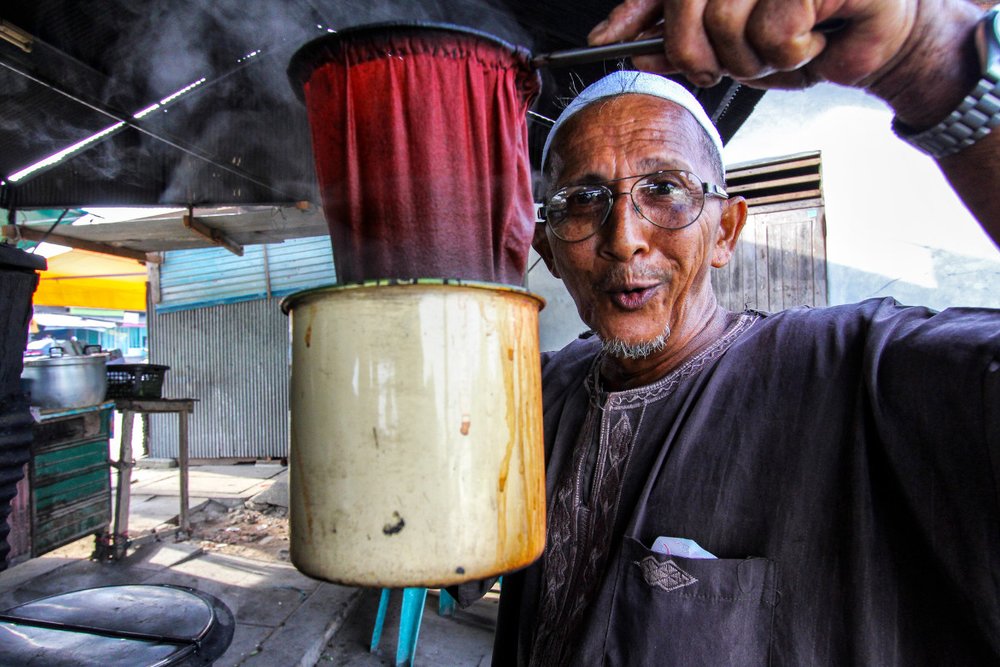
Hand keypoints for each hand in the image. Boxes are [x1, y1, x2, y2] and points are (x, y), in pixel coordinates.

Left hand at [588, 0, 917, 89]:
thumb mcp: (728, 45)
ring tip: (780, 48)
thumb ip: (678, 40)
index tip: (607, 42)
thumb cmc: (805, 36)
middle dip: (698, 53)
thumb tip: (625, 45)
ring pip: (728, 22)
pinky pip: (776, 29)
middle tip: (721, 67)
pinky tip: (811, 40)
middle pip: (688, 5)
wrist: (875, 38)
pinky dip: (792, 51)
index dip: (633, 14)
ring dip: (752, 57)